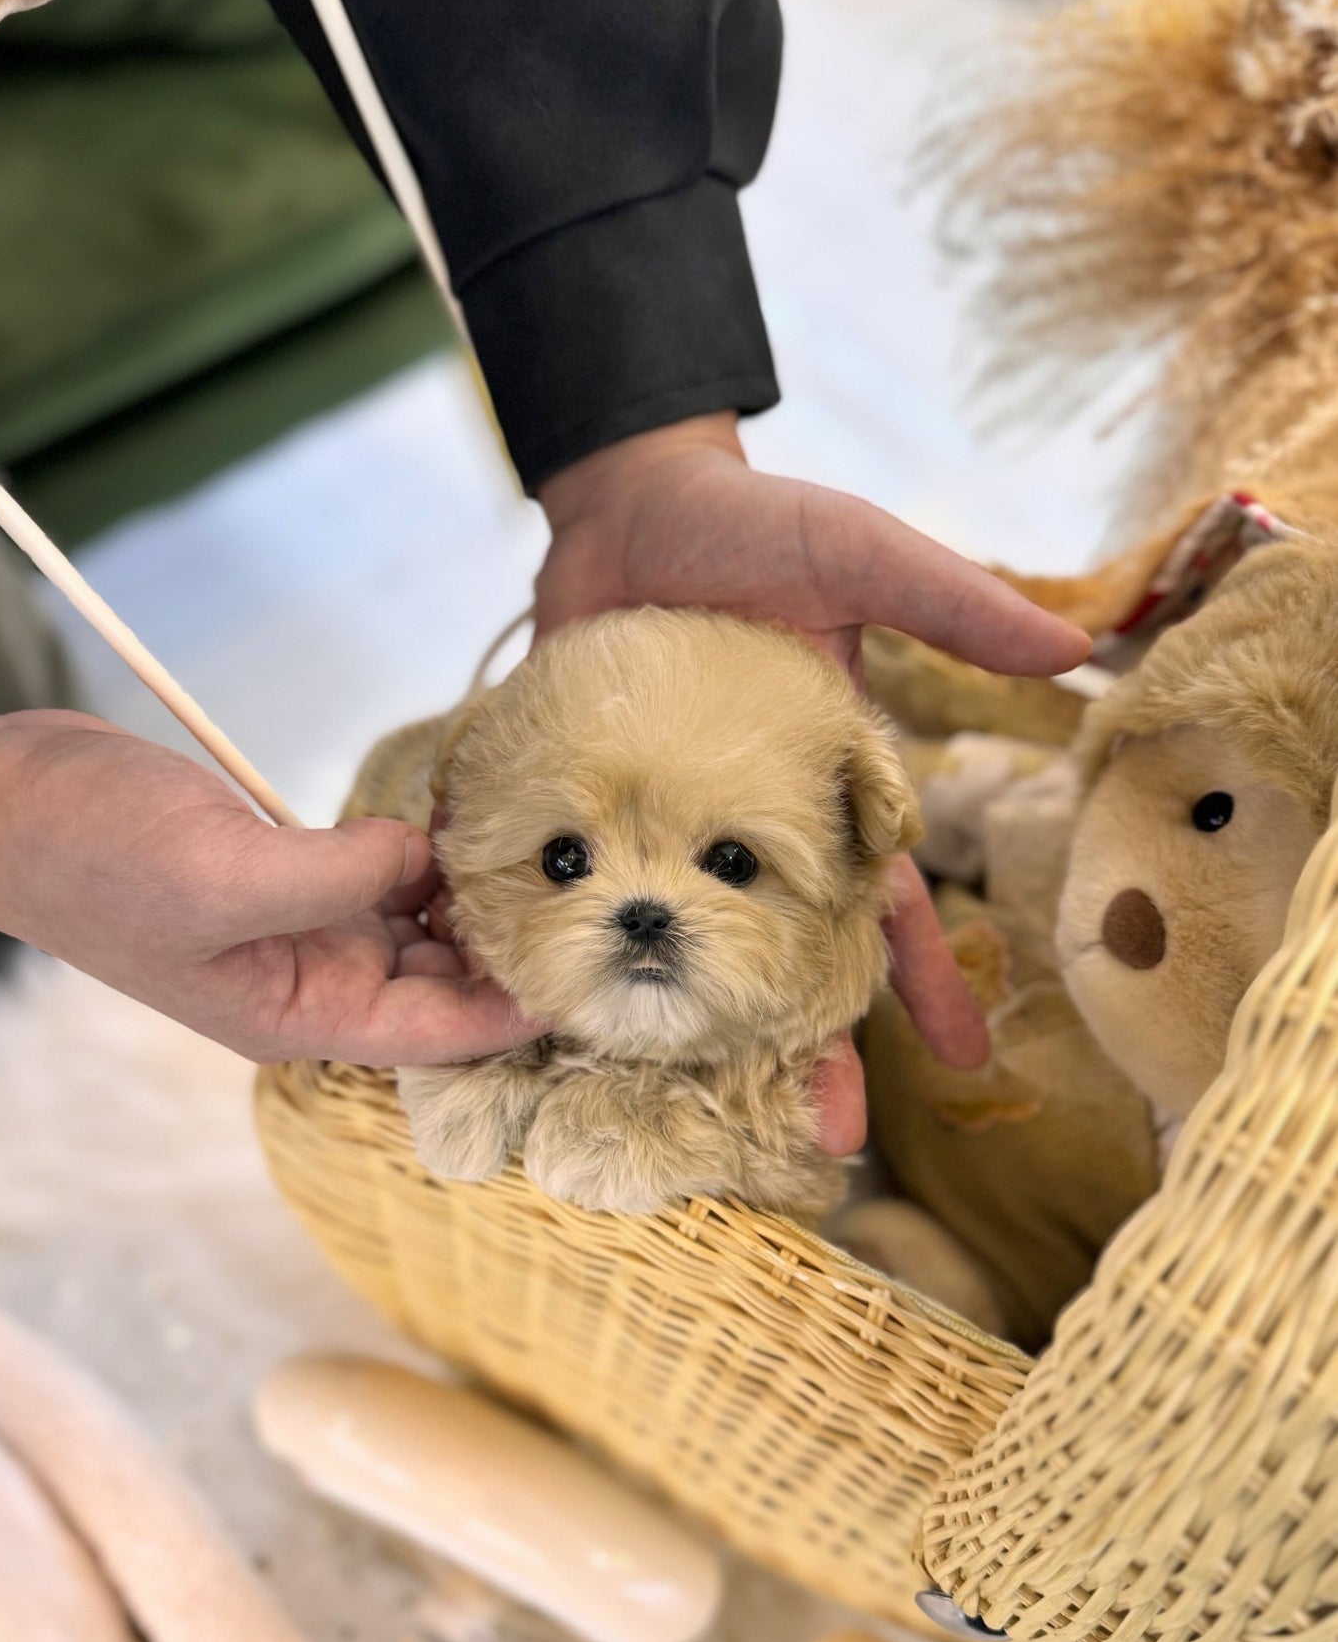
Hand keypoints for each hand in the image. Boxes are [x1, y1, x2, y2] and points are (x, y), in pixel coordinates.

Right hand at [0, 711, 543, 1065]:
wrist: (10, 803)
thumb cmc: (95, 856)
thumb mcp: (220, 874)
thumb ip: (338, 877)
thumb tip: (423, 857)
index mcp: (297, 1014)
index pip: (438, 1030)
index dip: (517, 1009)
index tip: (592, 975)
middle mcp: (312, 982)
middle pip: (443, 983)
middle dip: (511, 950)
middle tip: (594, 896)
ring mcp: (304, 926)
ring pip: (421, 924)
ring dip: (474, 894)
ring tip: (548, 851)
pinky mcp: (294, 871)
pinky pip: (385, 873)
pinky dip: (427, 852)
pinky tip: (475, 818)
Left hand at [537, 413, 1092, 1148]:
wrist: (625, 503)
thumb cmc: (748, 527)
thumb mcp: (855, 555)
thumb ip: (947, 599)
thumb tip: (1069, 650)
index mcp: (825, 792)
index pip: (886, 903)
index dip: (924, 980)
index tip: (964, 1064)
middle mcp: (747, 829)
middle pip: (786, 957)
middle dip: (811, 1045)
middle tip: (825, 1138)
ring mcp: (665, 830)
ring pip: (688, 948)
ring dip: (695, 1027)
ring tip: (696, 1112)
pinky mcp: (590, 814)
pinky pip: (593, 894)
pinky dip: (583, 952)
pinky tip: (571, 1022)